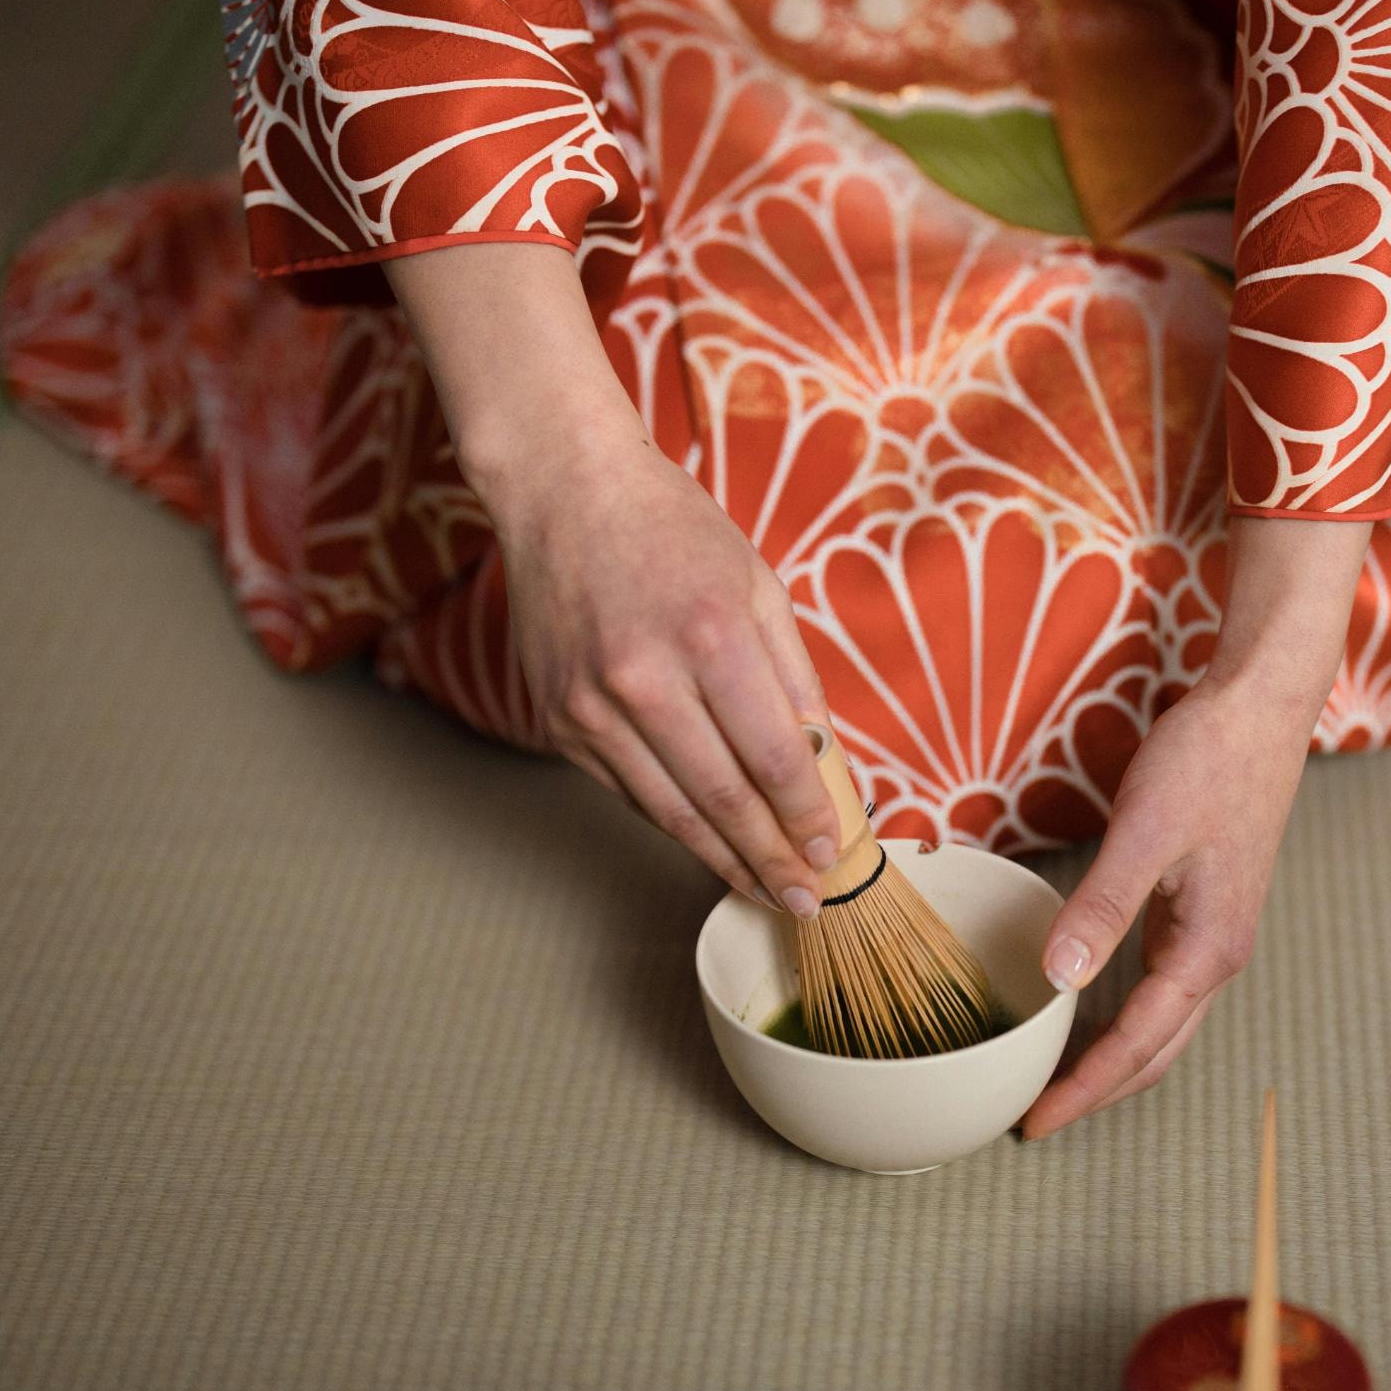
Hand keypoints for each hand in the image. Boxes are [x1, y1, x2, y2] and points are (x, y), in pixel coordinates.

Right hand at [387, 243, 840, 912]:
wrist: (563, 492)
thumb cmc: (672, 529)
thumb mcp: (758, 583)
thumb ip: (793, 677)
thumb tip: (826, 763)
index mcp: (710, 634)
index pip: (772, 754)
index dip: (807, 814)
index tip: (832, 850)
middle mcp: (643, 677)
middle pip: (721, 798)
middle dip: (771, 858)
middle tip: (806, 898)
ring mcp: (590, 704)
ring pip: (668, 810)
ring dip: (723, 860)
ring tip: (764, 890)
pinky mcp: (558, 719)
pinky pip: (627, 790)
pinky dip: (673, 822)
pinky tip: (709, 844)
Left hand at [1020, 516, 1373, 1138]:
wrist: (1262, 707)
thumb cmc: (1209, 760)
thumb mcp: (1147, 831)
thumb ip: (1104, 907)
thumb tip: (1060, 981)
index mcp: (1207, 949)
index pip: (1138, 1045)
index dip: (1084, 1089)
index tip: (1035, 1122)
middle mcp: (1218, 954)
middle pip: (1158, 1051)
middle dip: (1100, 1090)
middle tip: (1037, 1118)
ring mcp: (1216, 932)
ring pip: (1164, 1022)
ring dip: (1115, 1057)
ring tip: (1057, 1078)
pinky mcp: (1206, 906)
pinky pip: (1163, 984)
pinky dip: (1127, 1014)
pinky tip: (1089, 1007)